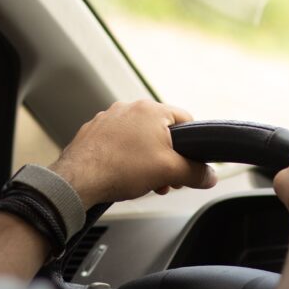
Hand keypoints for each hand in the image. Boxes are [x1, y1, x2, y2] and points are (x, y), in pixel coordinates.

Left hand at [49, 100, 216, 207]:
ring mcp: (109, 119)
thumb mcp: (169, 172)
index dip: (193, 144)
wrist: (79, 179)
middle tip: (166, 178)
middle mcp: (129, 108)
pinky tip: (123, 175)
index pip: (186, 120)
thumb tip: (209, 176)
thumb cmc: (120, 168)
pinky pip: (118, 143)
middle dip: (167, 157)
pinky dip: (125, 158)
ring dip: (147, 159)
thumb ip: (195, 173)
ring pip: (139, 138)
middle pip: (161, 132)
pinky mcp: (94, 132)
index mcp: (151, 110)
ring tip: (144, 181)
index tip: (189, 162)